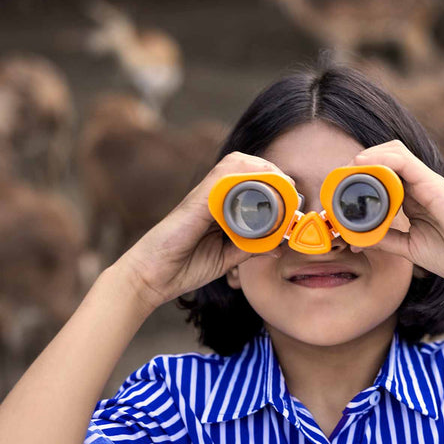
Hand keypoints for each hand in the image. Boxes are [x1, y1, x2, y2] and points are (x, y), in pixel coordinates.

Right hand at [112, 152, 290, 309]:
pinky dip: (243, 176)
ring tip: (282, 182)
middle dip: (271, 170)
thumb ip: (249, 248)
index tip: (292, 196)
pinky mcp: (195, 202)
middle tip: (291, 186)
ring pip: (234, 165)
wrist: (152, 277)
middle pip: (243, 166)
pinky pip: (221, 179)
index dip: (271, 181)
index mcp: (217, 207)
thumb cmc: (183, 267)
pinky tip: (262, 182)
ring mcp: (202, 196)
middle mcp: (210, 197)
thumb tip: (277, 246)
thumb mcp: (226, 258)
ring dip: (261, 168)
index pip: (246, 181)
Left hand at [347, 140, 443, 292]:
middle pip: (385, 160)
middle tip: (337, 178)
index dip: (359, 179)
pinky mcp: (434, 184)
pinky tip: (364, 164)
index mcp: (413, 201)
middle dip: (358, 164)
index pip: (383, 178)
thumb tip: (355, 239)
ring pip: (393, 153)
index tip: (338, 192)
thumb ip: (385, 241)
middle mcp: (419, 188)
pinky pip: (404, 161)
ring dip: (367, 156)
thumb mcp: (410, 249)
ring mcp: (427, 183)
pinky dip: (382, 159)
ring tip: (348, 168)